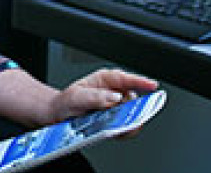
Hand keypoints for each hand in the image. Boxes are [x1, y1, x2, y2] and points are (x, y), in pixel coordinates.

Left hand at [44, 68, 158, 124]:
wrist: (58, 115)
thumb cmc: (66, 101)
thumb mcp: (76, 96)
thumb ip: (95, 96)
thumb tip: (114, 98)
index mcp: (104, 79)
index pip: (125, 78)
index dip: (141, 81)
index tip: (152, 85)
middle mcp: (112, 91)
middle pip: (133, 97)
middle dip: (136, 106)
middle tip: (133, 113)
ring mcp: (115, 106)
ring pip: (131, 112)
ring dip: (130, 119)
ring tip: (124, 126)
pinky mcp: (114, 120)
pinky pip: (125, 125)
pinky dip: (125, 130)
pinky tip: (119, 132)